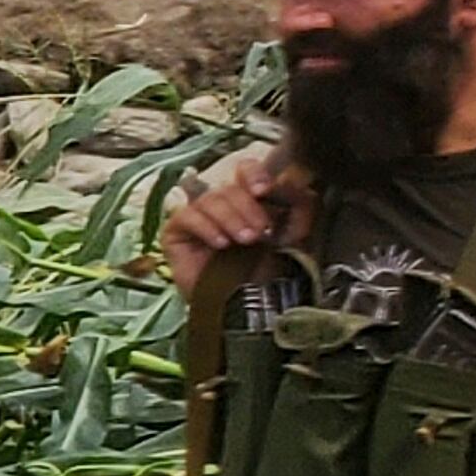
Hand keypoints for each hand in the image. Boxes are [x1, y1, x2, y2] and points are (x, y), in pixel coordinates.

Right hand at [166, 143, 298, 292]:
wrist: (243, 305)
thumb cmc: (267, 271)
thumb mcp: (295, 233)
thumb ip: (300, 204)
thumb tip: (292, 183)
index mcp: (248, 199)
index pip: (244, 169)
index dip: (253, 174)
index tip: (264, 191)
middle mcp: (221, 204)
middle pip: (229, 187)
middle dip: (248, 208)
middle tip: (261, 233)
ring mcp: (196, 217)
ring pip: (209, 200)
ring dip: (231, 219)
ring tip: (243, 242)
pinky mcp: (175, 232)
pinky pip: (187, 216)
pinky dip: (206, 228)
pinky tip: (220, 244)